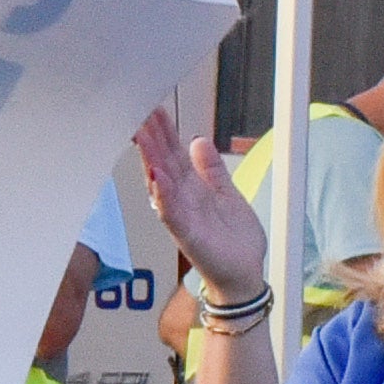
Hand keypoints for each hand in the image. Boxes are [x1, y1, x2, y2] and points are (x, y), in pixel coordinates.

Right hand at [134, 104, 271, 299]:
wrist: (244, 273)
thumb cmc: (234, 239)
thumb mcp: (227, 194)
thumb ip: (211, 170)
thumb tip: (198, 140)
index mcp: (193, 188)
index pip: (175, 155)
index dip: (165, 133)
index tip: (155, 109)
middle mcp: (182, 200)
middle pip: (164, 164)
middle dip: (152, 139)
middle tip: (139, 113)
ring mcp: (182, 216)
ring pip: (162, 184)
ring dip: (151, 161)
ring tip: (141, 137)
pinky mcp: (187, 235)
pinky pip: (171, 213)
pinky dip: (163, 196)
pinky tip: (156, 179)